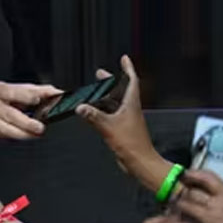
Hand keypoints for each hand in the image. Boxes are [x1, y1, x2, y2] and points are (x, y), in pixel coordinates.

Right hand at [0, 82, 61, 138]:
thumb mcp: (13, 87)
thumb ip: (34, 90)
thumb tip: (54, 92)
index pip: (14, 93)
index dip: (26, 96)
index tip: (38, 100)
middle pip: (10, 115)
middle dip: (27, 123)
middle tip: (40, 128)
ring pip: (8, 130)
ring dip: (25, 134)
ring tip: (37, 134)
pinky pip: (8, 136)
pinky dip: (20, 137)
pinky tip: (28, 136)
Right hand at [75, 56, 156, 172]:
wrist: (141, 163)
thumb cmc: (132, 145)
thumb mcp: (108, 127)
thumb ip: (93, 116)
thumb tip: (81, 107)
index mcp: (131, 104)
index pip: (132, 81)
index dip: (128, 69)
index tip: (124, 59)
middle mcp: (130, 110)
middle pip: (121, 90)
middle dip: (111, 81)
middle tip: (100, 75)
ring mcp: (127, 119)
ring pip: (116, 103)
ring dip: (106, 96)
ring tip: (94, 91)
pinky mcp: (123, 129)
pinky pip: (112, 115)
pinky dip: (103, 110)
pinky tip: (94, 112)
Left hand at [176, 171, 222, 222]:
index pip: (209, 177)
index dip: (195, 173)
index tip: (187, 173)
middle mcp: (222, 202)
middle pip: (195, 189)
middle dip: (185, 190)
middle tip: (179, 190)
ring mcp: (214, 214)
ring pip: (189, 202)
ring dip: (182, 203)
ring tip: (179, 203)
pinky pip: (190, 218)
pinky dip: (185, 217)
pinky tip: (183, 217)